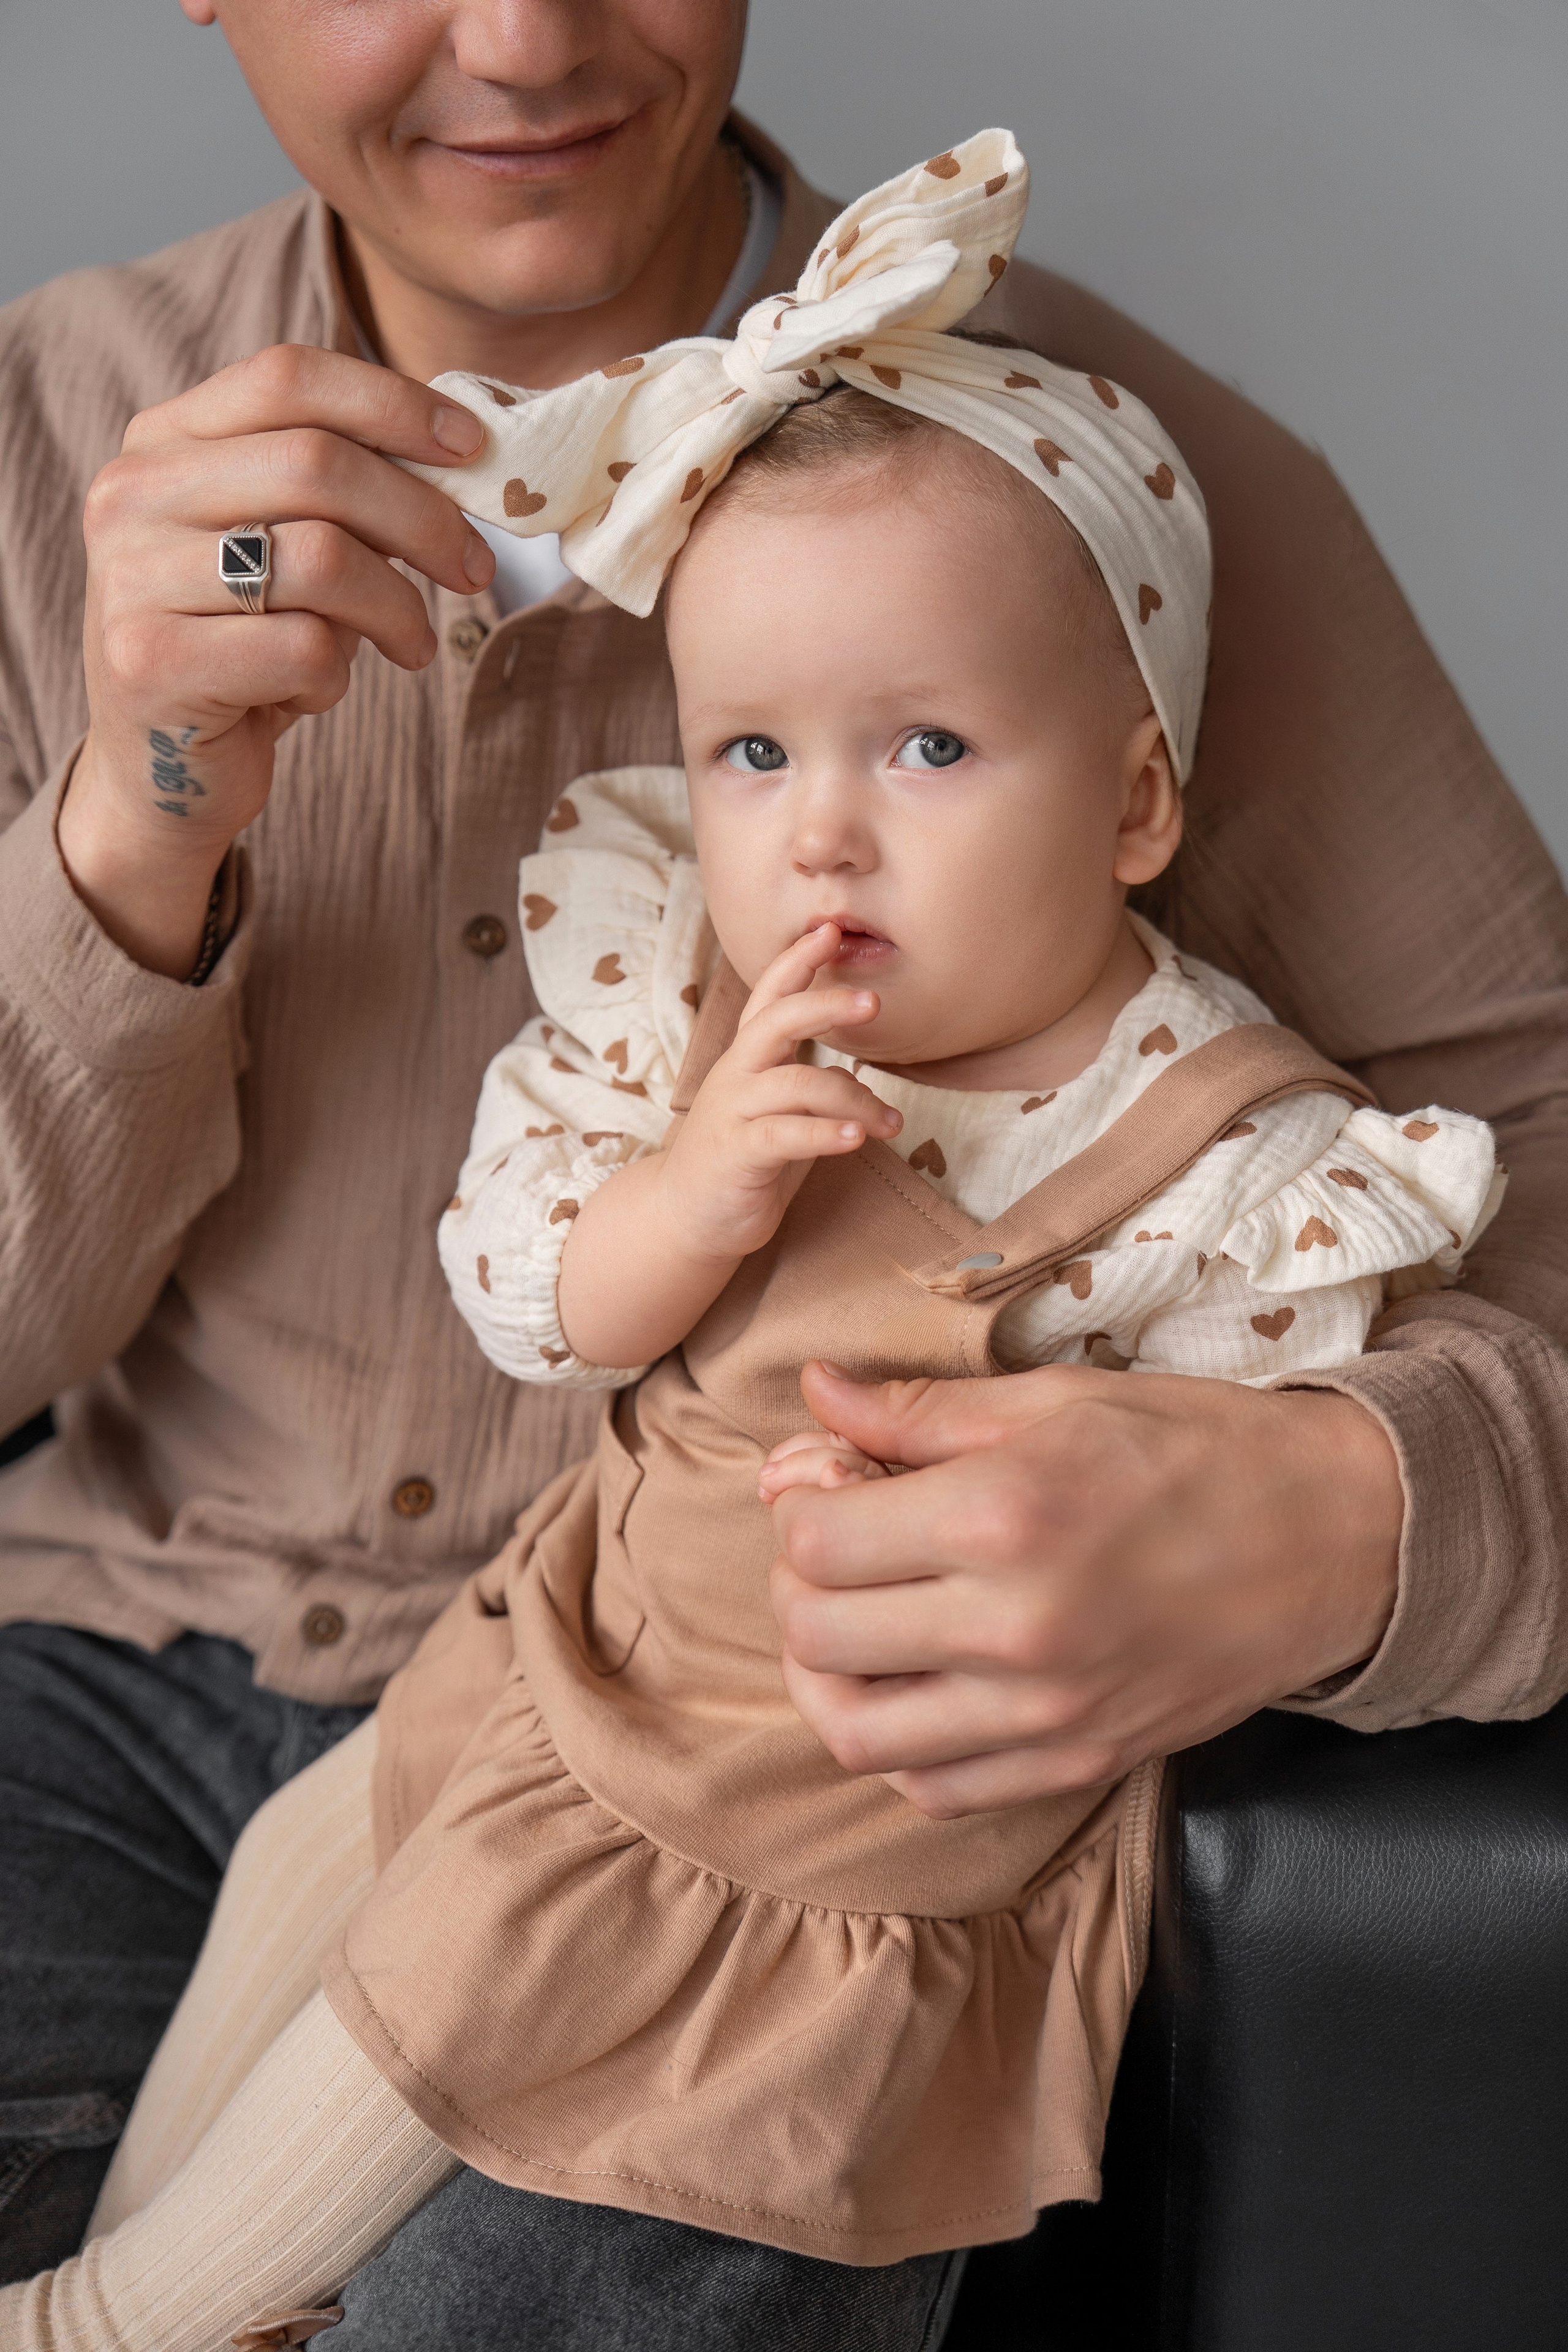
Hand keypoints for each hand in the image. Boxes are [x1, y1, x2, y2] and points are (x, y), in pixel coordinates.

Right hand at [61, 345, 495, 976]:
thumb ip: (339, 491)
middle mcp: (131, 497)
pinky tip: (314, 692)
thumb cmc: (242, 648)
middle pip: (317, 464)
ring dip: (395, 608)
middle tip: (475, 570)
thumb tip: (458, 453)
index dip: (392, 403)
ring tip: (410, 645)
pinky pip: (303, 649)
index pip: (287, 378)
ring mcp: (131, 579)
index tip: (472, 448)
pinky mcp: (151, 665)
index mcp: (160, 443)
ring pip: (321, 558)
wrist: (157, 773)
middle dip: (424, 519)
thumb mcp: (284, 547)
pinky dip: (337, 676)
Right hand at [660, 924, 902, 1261]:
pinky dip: (827, 1134)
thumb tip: (856, 1076)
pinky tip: (858, 1138)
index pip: (769, 998)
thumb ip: (810, 1089)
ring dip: (855, 1100)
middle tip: (873, 1001)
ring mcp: (734, 1113)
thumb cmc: (740, 1160)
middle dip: (826, 1004)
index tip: (829, 931)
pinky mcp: (738, 1154)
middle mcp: (736, 1076)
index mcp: (747, 1059)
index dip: (797, 961)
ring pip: (799, 1085)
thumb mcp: (777, 1114)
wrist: (686, 1218)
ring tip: (891, 1121)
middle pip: (778, 1022)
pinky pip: (787, 1135)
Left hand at [769, 1358, 1402, 1817]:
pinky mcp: (1076, 1765)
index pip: (816, 1542)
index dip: (799, 1509)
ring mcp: (1046, 1714)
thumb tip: (815, 1395)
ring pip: (856, 1733)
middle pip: (819, 1636)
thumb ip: (919, 1411)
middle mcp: (1015, 1628)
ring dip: (828, 1676)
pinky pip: (933, 1787)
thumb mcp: (1056, 1401)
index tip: (831, 1485)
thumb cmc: (1195, 1452)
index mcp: (1003, 1516)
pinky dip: (898, 1743)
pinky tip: (916, 1684)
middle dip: (802, 1584)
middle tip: (836, 1547)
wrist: (1335, 1540)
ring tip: (855, 1623)